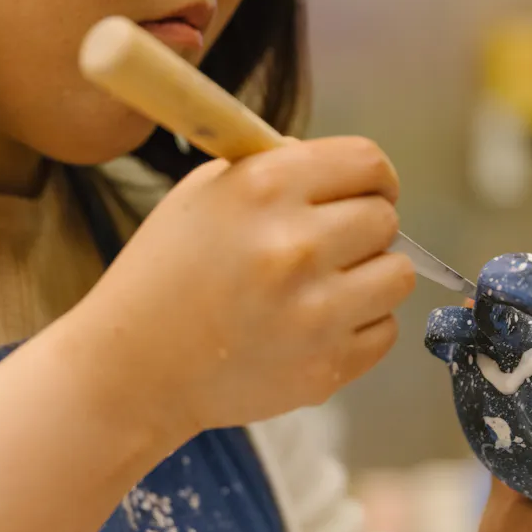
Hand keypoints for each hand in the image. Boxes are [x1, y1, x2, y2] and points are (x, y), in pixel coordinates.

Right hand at [82, 137, 415, 431]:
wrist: (134, 368)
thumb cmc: (164, 275)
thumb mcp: (204, 195)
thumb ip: (278, 172)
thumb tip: (344, 175)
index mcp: (266, 188)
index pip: (369, 163)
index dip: (373, 179)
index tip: (364, 194)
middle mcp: (296, 246)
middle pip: (386, 220)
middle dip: (363, 229)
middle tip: (329, 248)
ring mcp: (316, 312)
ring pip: (397, 275)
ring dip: (369, 277)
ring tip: (325, 288)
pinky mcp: (326, 366)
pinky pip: (385, 330)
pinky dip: (360, 327)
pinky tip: (316, 326)